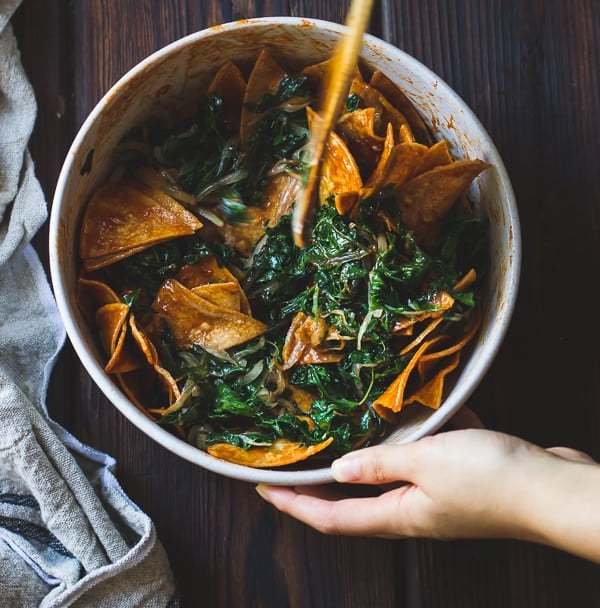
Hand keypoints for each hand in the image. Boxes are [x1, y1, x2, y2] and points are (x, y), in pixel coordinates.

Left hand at [256, 427, 599, 560]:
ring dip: (368, 456)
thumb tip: (339, 470)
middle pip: (354, 502)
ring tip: (344, 428)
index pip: (332, 517)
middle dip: (320, 486)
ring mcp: (439, 496)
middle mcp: (414, 512)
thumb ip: (381, 463)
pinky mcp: (462, 478)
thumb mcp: (427, 463)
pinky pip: (428, 455)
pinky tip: (421, 406)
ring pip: (391, 475)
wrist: (554, 488)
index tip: (263, 489)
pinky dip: (417, 436)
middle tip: (293, 462)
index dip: (295, 505)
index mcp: (399, 516)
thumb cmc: (491, 479)